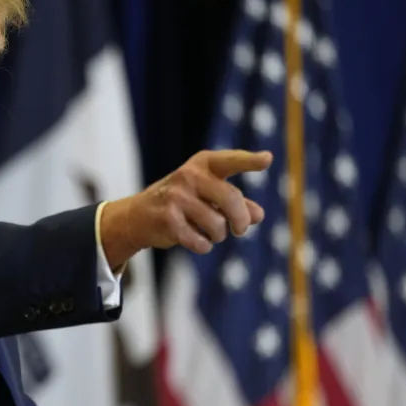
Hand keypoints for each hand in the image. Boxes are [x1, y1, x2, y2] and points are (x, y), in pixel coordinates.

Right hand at [100, 149, 272, 267]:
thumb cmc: (182, 203)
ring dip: (218, 235)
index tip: (268, 159)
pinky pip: (201, 241)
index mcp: (203, 165)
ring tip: (209, 232)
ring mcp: (177, 197)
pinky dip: (203, 246)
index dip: (249, 161)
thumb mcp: (208, 196)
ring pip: (218, 225)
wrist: (138, 216)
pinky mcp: (168, 219)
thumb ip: (236, 203)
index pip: (230, 161)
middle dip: (241, 221)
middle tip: (240, 230)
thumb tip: (258, 215)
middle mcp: (189, 176)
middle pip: (232, 200)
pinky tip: (196, 240)